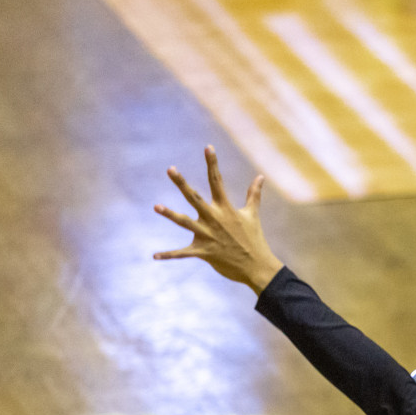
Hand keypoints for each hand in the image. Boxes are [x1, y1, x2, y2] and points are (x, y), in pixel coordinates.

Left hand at [153, 147, 282, 292]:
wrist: (257, 267)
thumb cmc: (255, 239)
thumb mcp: (253, 215)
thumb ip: (254, 195)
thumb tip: (260, 177)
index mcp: (226, 209)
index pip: (217, 181)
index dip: (212, 163)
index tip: (208, 147)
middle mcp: (214, 219)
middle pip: (194, 198)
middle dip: (182, 183)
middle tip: (170, 169)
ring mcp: (208, 235)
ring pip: (184, 222)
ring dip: (170, 214)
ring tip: (155, 206)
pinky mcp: (204, 252)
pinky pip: (183, 253)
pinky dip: (169, 255)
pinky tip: (155, 256)